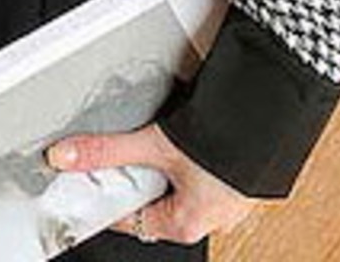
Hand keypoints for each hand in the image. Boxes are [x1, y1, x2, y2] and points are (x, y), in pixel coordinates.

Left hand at [45, 121, 258, 246]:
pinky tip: (187, 126)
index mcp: (187, 225)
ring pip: (180, 180)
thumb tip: (64, 157)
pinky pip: (203, 165)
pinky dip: (188, 148)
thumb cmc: (228, 145)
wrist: (274, 113)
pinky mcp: (240, 171)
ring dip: (164, 157)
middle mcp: (210, 216)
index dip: (107, 197)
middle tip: (124, 147)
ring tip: (158, 132)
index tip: (88, 180)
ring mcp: (228, 194)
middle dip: (138, 174)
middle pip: (154, 198)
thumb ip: (107, 152)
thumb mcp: (155, 147)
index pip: (132, 219)